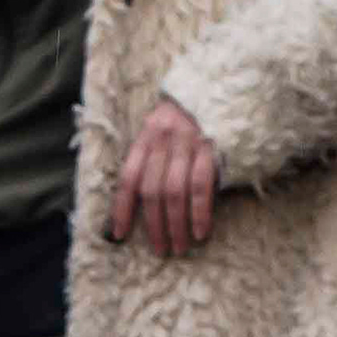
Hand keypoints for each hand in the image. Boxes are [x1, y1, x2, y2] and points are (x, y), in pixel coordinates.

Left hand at [105, 96, 219, 256]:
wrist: (218, 86)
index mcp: (145, 137)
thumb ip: (150, 159)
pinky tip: (200, 232)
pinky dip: (199, 212)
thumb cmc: (185, 117)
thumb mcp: (159, 130)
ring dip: (176, 224)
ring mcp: (188, 143)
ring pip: (175, 191)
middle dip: (154, 225)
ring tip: (179, 246)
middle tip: (160, 249)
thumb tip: (137, 204)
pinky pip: (202, 186)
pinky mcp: (211, 147)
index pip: (128, 178)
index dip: (121, 209)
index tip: (119, 235)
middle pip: (152, 190)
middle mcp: (163, 140)